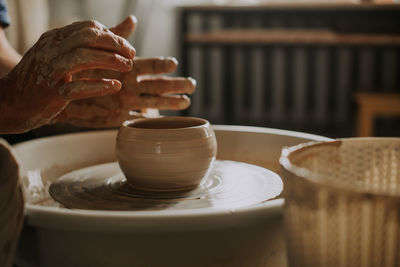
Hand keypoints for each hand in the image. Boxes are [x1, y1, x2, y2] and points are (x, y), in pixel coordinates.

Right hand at [0, 19, 134, 132]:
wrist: (10, 101)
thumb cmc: (42, 77)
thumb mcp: (60, 53)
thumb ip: (93, 41)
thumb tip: (131, 21)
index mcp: (54, 39)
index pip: (87, 28)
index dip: (111, 35)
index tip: (126, 46)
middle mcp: (51, 51)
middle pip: (87, 38)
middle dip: (114, 44)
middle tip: (131, 54)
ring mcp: (50, 72)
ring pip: (83, 58)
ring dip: (110, 61)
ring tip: (128, 67)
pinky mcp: (52, 93)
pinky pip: (78, 87)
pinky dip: (99, 86)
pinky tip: (115, 86)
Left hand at [54, 16, 195, 127]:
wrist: (65, 88)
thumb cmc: (81, 67)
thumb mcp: (98, 49)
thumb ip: (116, 38)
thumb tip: (132, 19)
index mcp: (128, 69)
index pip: (150, 66)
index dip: (162, 65)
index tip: (174, 63)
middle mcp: (132, 85)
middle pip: (159, 85)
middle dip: (176, 85)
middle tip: (192, 84)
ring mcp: (128, 101)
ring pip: (154, 102)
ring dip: (170, 102)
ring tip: (187, 102)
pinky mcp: (121, 116)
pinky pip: (139, 119)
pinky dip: (151, 120)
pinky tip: (163, 121)